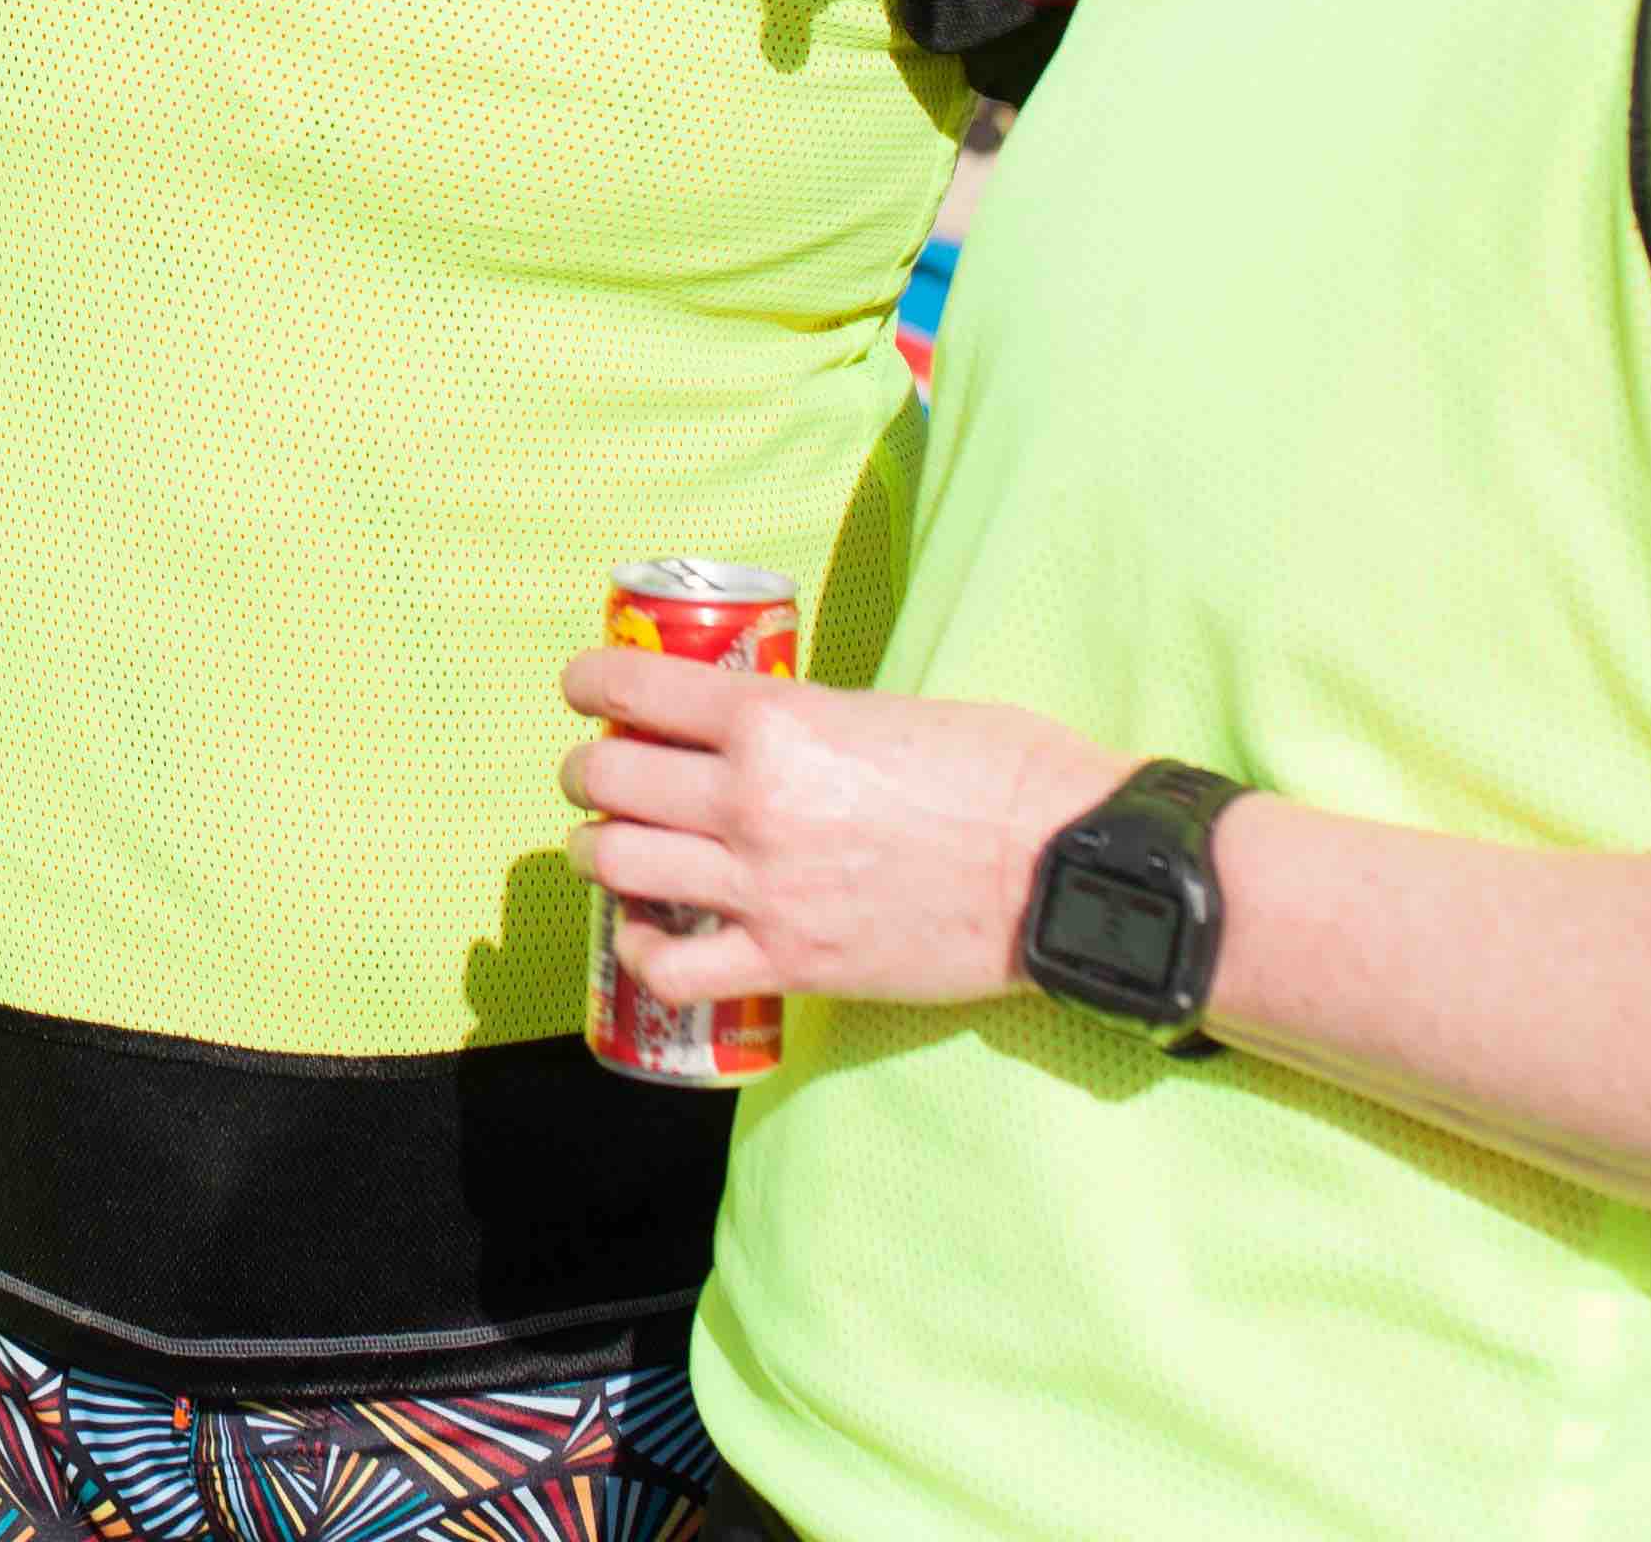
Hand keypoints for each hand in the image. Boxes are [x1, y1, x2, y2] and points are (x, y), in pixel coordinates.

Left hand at [557, 641, 1127, 1010]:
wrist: (1064, 870)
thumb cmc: (999, 772)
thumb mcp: (887, 709)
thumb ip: (806, 718)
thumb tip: (753, 726)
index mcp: (775, 720)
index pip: (631, 688)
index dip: (590, 683)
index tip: (586, 689)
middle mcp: (751, 800)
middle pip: (605, 777)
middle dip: (588, 771)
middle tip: (601, 773)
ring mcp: (763, 888)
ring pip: (614, 863)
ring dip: (596, 851)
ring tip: (610, 847)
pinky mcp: (788, 962)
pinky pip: (671, 966)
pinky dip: (642, 949)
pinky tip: (649, 933)